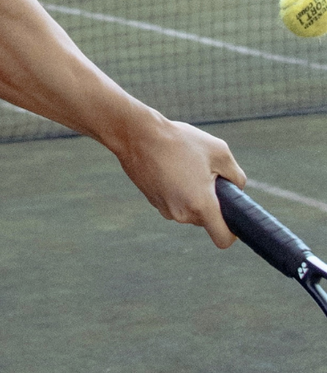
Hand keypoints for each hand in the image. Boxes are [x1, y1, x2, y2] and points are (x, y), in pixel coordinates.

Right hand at [110, 114, 247, 248]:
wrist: (135, 133)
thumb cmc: (179, 141)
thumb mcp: (219, 151)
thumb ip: (236, 176)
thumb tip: (237, 188)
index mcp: (201, 205)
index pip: (223, 238)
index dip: (232, 231)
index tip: (231, 215)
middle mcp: (181, 213)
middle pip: (206, 219)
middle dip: (210, 201)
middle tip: (204, 174)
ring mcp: (164, 208)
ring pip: (189, 209)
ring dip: (192, 194)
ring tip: (184, 167)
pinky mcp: (152, 200)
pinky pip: (174, 201)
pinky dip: (177, 189)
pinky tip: (170, 167)